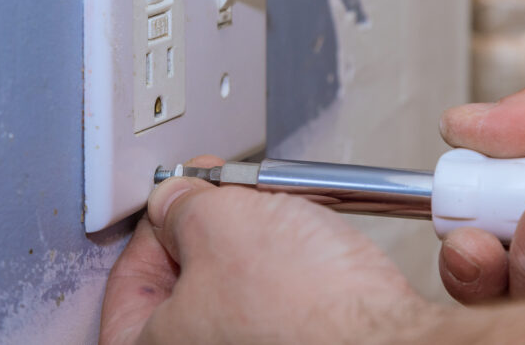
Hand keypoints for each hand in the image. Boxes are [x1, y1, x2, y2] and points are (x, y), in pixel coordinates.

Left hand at [100, 156, 443, 344]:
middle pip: (182, 287)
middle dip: (208, 230)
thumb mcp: (221, 223)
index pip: (128, 282)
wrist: (397, 344)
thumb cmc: (312, 317)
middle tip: (227, 198)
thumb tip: (174, 197)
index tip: (177, 194)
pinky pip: (276, 308)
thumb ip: (181, 203)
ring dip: (253, 248)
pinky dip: (286, 274)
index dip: (153, 222)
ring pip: (235, 294)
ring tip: (277, 220)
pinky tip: (308, 250)